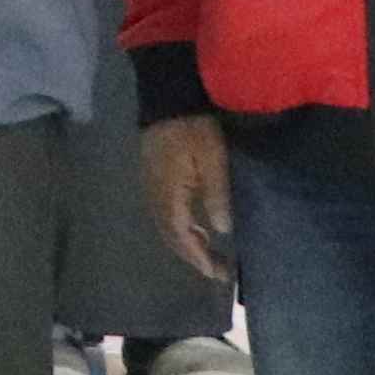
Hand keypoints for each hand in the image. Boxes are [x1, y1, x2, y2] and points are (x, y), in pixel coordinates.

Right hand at [144, 113, 232, 279]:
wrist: (167, 99)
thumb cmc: (193, 129)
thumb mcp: (212, 159)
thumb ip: (216, 195)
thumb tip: (222, 230)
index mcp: (169, 195)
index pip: (182, 236)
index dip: (198, 257)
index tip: (217, 274)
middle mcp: (156, 196)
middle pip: (170, 235)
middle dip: (192, 256)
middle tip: (216, 271)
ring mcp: (152, 187)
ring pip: (166, 226)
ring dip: (185, 244)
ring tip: (208, 254)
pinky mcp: (154, 178)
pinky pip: (164, 214)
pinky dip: (179, 229)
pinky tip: (195, 228)